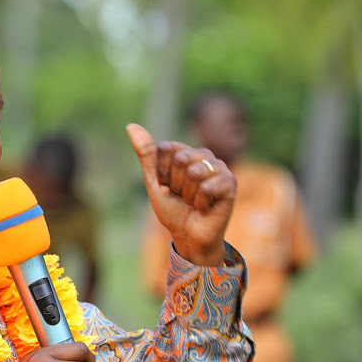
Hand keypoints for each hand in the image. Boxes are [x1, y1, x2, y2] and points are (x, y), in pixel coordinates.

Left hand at [127, 123, 235, 265]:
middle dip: (175, 184)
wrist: (188, 236)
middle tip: (182, 196)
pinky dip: (200, 203)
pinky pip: (206, 187)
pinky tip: (205, 208)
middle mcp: (203, 155)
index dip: (161, 172)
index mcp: (185, 152)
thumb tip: (131, 125)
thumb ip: (146, 154)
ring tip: (194, 202)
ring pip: (194, 172)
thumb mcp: (154, 182)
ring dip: (188, 195)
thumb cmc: (173, 210)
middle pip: (180, 158)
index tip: (167, 186)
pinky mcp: (230, 182)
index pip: (165, 148)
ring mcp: (219, 167)